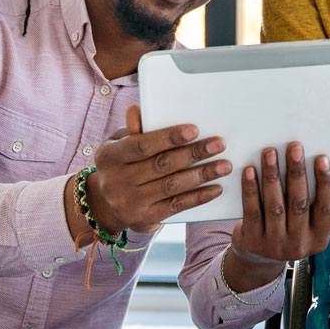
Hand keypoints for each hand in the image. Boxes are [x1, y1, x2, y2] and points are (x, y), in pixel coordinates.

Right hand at [72, 104, 230, 237]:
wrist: (106, 205)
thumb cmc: (120, 164)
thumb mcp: (118, 144)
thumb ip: (132, 129)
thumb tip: (137, 109)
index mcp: (109, 157)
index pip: (143, 145)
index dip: (169, 137)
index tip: (195, 130)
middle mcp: (117, 181)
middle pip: (162, 165)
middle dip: (194, 153)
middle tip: (219, 144)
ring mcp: (130, 203)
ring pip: (172, 186)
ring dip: (202, 175)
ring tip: (224, 165)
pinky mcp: (144, 219)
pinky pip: (176, 207)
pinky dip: (198, 197)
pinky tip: (216, 188)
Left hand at [226, 143, 329, 291]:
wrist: (258, 258)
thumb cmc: (296, 231)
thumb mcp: (320, 226)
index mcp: (320, 237)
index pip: (327, 208)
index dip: (326, 183)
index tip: (322, 158)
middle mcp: (299, 243)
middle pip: (300, 204)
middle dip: (297, 173)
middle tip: (295, 147)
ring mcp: (274, 243)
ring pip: (275, 205)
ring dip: (273, 176)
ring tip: (271, 152)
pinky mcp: (252, 240)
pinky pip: (252, 211)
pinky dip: (251, 189)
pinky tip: (250, 170)